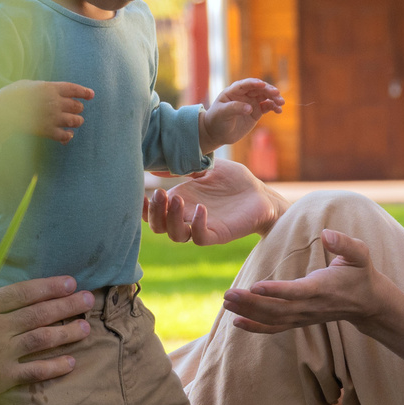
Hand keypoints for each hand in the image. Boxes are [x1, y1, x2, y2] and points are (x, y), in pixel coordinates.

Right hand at [0, 256, 97, 404]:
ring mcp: (0, 353)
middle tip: (89, 299)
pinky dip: (55, 366)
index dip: (51, 286)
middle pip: (40, 312)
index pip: (25, 291)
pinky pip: (35, 371)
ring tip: (86, 327)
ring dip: (67, 332)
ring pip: (43, 339)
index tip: (71, 282)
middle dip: (68, 305)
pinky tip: (72, 361)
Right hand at [7, 79, 93, 142]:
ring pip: (75, 121)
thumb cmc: (12, 96)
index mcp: (50, 88)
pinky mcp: (47, 131)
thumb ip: (44, 88)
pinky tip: (68, 135)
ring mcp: (52, 117)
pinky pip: (64, 136)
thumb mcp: (29, 85)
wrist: (2, 111)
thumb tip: (53, 91)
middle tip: (76, 109)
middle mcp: (54, 102)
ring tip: (75, 122)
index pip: (73, 89)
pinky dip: (68, 136)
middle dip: (78, 108)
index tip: (91, 95)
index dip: (84, 92)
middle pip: (76, 106)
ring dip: (77, 121)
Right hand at [145, 158, 284, 245]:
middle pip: (159, 226)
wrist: (261, 193)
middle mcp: (187, 217)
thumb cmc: (234, 180)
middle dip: (154, 213)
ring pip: (176, 235)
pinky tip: (201, 208)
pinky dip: (197, 225)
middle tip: (159, 194)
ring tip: (177, 199)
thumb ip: (182, 167)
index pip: (153, 212)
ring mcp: (202, 226)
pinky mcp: (219, 234)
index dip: (143, 207)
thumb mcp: (205, 168)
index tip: (142, 192)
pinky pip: (200, 238)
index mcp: (181, 202)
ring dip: (172, 219)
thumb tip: (154, 166)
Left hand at [198, 76, 284, 148]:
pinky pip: (267, 106)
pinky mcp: (256, 111)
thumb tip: (250, 108)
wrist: (217, 133)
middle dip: (268, 90)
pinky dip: (274, 107)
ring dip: (274, 98)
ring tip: (281, 103)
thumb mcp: (222, 114)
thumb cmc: (216, 121)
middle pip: (258, 89)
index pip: (245, 84)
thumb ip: (235, 108)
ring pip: (265, 96)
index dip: (254, 83)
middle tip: (277, 94)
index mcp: (233, 91)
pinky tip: (279, 110)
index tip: (262, 85)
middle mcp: (244, 94)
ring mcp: (251, 102)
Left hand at [220, 228, 389, 334]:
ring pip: (273, 319)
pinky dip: (255, 327)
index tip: (254, 286)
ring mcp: (304, 316)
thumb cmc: (360, 273)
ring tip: (226, 302)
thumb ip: (344, 243)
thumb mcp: (360, 253)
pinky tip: (236, 322)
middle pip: (277, 309)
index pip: (296, 292)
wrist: (367, 302)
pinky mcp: (299, 320)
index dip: (275, 291)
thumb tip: (326, 233)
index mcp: (323, 288)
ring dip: (248, 312)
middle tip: (227, 294)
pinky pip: (275, 328)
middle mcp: (311, 306)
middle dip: (250, 303)